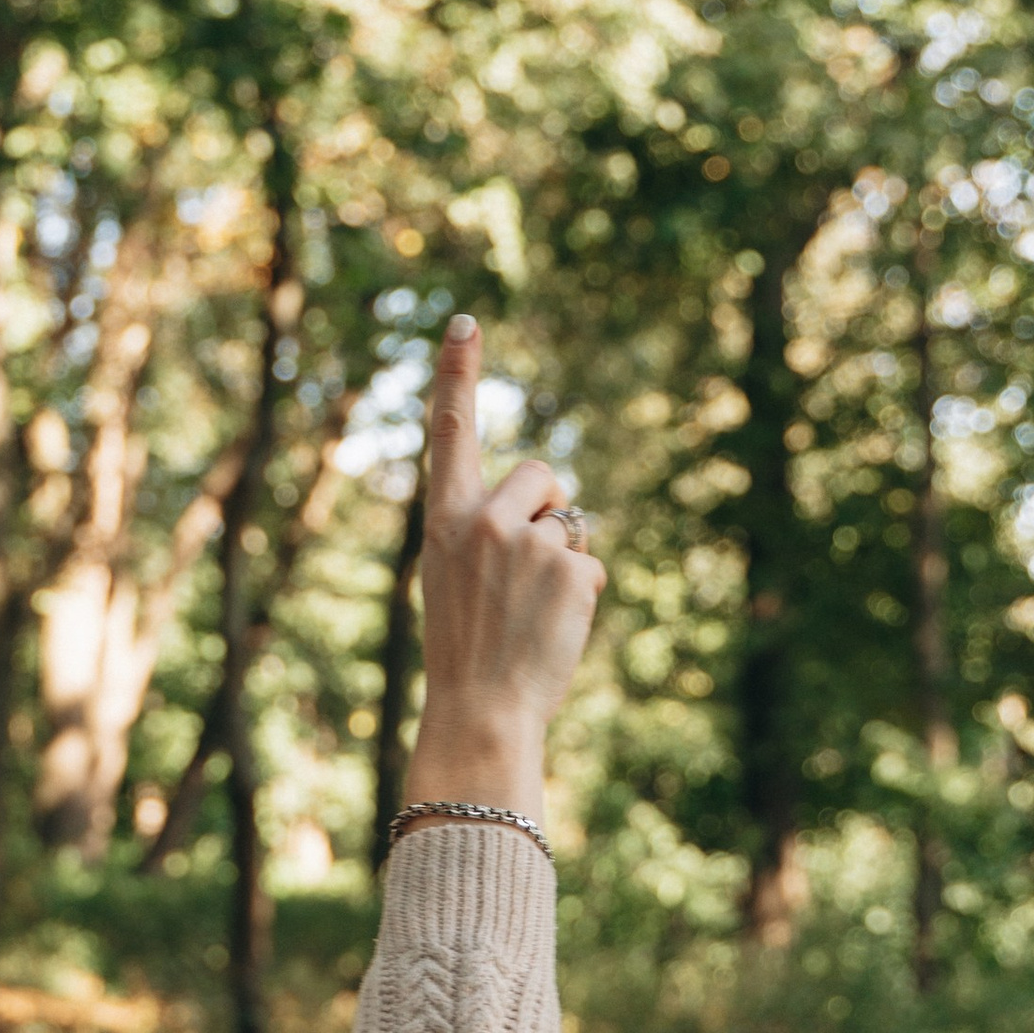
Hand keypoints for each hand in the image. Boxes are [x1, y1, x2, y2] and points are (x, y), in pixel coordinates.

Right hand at [400, 319, 603, 821]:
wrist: (481, 710)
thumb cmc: (465, 649)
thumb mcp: (453, 577)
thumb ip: (483, 532)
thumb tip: (554, 513)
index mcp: (443, 520)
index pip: (451, 432)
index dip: (458, 374)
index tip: (467, 322)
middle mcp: (482, 520)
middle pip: (542, 475)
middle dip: (548, 508)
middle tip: (527, 569)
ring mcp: (527, 543)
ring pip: (570, 527)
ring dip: (563, 561)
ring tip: (532, 613)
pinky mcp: (569, 569)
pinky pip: (589, 566)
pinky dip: (581, 598)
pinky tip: (553, 628)